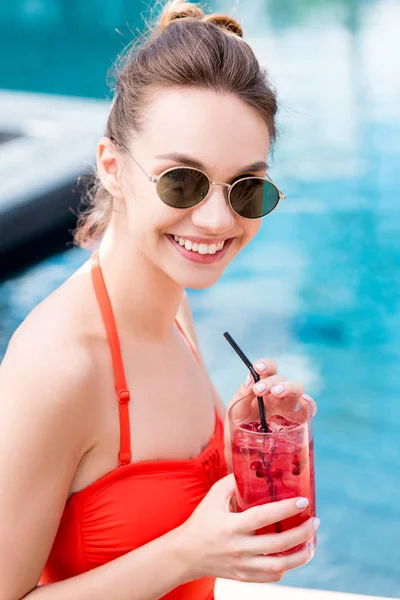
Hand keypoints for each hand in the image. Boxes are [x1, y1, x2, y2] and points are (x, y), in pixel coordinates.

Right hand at [178, 474, 317, 582]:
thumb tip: (252, 469)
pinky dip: (286, 566)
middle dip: (302, 533)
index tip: (303, 501)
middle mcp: (238, 548)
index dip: (286, 509)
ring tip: (312, 542)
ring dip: (301, 555)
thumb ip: (232, 482)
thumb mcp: (212, 497)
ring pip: (280, 566)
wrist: (185, 554)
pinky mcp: (244, 577)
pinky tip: (293, 555)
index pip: (263, 517)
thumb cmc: (201, 522)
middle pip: (278, 544)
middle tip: (314, 521)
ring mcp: (242, 566)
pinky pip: (271, 576)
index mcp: (231, 526)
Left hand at [224, 358, 316, 468]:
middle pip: (282, 379)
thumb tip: (250, 379)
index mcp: (262, 387)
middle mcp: (277, 394)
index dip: (266, 365)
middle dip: (272, 381)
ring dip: (287, 387)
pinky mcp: (297, 423)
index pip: (268, 369)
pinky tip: (304, 403)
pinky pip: (307, 410)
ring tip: (275, 393)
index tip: (257, 369)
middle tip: (259, 390)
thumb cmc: (238, 427)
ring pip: (297, 389)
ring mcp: (288, 407)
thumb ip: (242, 394)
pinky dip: (309, 405)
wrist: (240, 452)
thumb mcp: (235, 409)